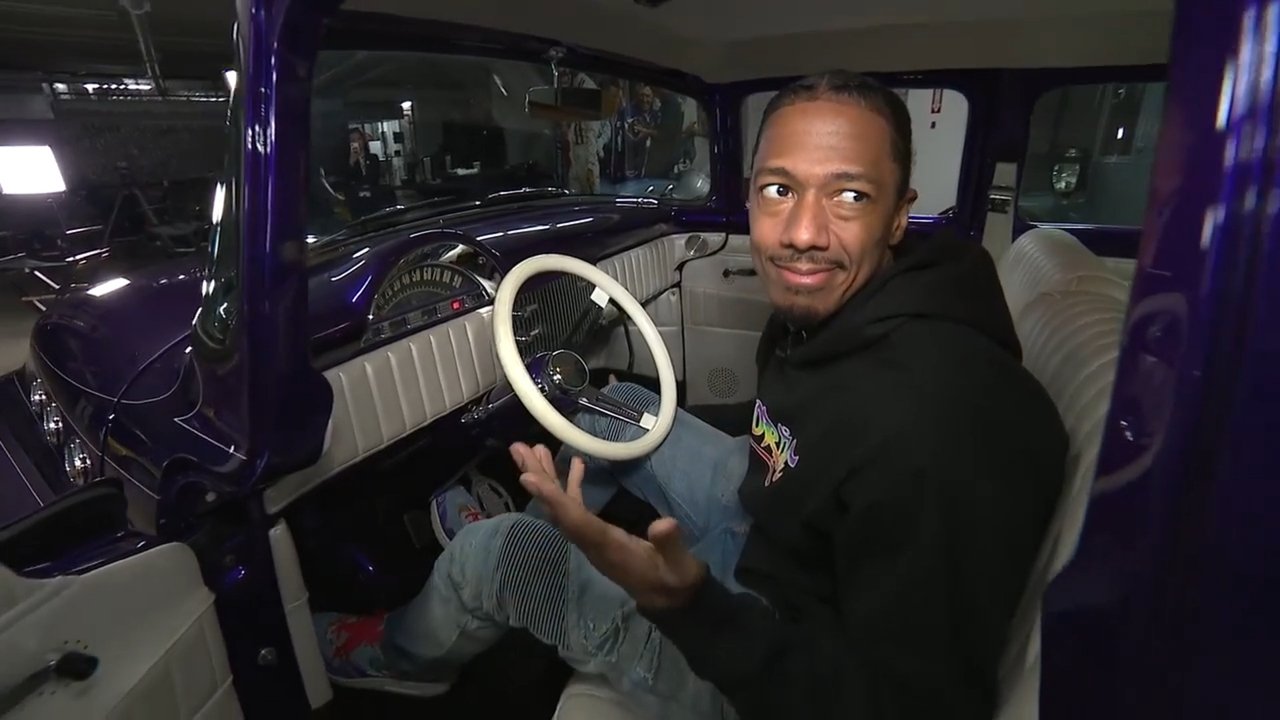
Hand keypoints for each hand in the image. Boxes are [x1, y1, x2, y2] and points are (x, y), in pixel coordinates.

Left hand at [510, 442, 706, 608]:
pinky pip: (577, 508)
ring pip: (563, 507)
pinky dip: (571, 486)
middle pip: (557, 509)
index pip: (574, 520)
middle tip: (518, 449)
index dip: (551, 498)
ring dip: (548, 478)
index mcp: (607, 546)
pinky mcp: (598, 534)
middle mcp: (591, 542)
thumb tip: (664, 524)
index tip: (527, 476)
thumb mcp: (680, 566)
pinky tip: (574, 464)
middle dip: (538, 479)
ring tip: (535, 449)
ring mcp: (592, 538)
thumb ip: (671, 545)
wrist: (672, 599)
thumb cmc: (676, 580)